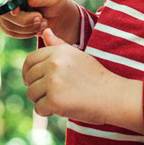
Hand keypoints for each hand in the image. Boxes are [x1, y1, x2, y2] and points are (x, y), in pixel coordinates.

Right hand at [0, 0, 79, 41]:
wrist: (56, 12)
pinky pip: (12, 32)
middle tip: (41, 18)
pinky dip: (26, 33)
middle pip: (4, 13)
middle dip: (24, 20)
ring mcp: (4, 10)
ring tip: (43, 22)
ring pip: (8, 25)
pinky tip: (37, 28)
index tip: (17, 12)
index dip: (9, 4)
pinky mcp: (7, 22)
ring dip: (28, 28)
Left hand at [22, 29, 137, 126]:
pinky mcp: (55, 100)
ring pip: (31, 94)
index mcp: (58, 51)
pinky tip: (62, 109)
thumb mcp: (78, 56)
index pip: (30, 60)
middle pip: (29, 78)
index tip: (34, 81)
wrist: (114, 96)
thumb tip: (45, 32)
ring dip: (41, 100)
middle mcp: (53, 63)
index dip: (28, 72)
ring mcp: (53, 81)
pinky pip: (39, 108)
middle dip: (36, 88)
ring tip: (59, 100)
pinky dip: (48, 112)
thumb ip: (58, 45)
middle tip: (52, 94)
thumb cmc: (96, 77)